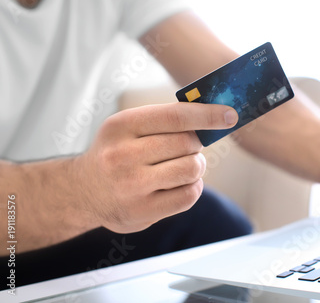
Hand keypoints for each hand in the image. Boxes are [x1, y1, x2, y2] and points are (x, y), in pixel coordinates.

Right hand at [71, 102, 237, 232]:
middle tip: (188, 149)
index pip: (175, 116)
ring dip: (196, 167)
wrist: (82, 191)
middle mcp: (123, 155)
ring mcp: (132, 186)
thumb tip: (213, 115)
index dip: (208, 114)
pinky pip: (189, 195)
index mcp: (122, 126)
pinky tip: (179, 185)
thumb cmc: (115, 153)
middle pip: (188, 143)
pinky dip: (193, 187)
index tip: (230, 114)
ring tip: (183, 167)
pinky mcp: (142, 211)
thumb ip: (164, 120)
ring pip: (191, 169)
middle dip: (196, 145)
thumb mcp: (128, 127)